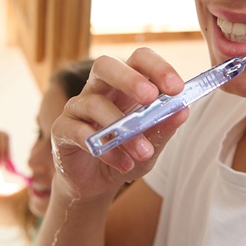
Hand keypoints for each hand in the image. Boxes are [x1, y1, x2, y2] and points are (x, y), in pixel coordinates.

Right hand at [49, 48, 188, 203]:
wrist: (96, 185)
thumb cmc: (125, 155)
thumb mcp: (151, 144)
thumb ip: (164, 127)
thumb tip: (183, 110)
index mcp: (125, 86)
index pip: (138, 60)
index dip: (157, 67)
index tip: (176, 88)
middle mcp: (98, 90)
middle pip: (105, 65)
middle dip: (129, 78)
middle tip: (150, 97)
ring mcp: (77, 108)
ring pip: (94, 103)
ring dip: (122, 128)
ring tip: (143, 152)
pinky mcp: (62, 130)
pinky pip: (80, 132)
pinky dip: (106, 150)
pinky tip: (124, 164)